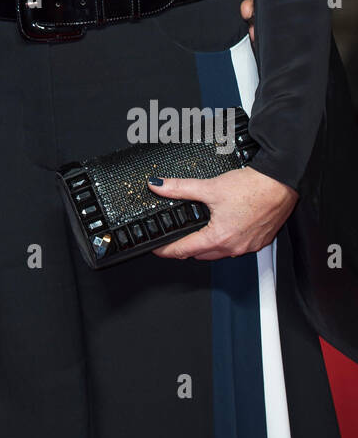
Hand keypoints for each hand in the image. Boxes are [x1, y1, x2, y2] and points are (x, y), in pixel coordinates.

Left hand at [148, 167, 296, 260]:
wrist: (280, 183)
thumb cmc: (253, 187)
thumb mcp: (209, 187)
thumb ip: (180, 188)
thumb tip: (159, 185)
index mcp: (219, 238)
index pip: (185, 250)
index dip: (167, 250)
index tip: (158, 250)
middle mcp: (235, 247)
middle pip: (202, 254)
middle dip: (186, 248)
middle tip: (175, 239)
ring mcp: (248, 246)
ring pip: (220, 253)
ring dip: (207, 246)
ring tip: (198, 232)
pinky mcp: (260, 241)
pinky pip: (238, 248)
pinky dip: (227, 241)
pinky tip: (225, 228)